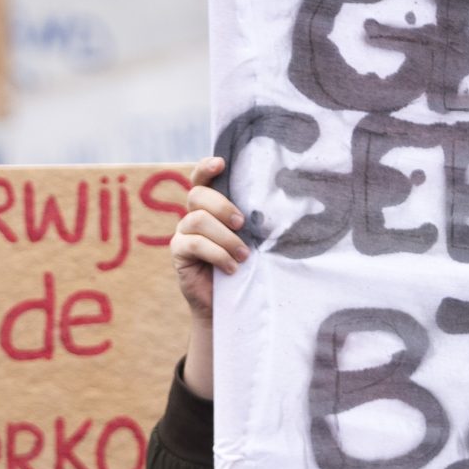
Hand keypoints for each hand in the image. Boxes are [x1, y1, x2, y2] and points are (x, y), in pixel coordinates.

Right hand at [171, 155, 246, 399]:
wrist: (229, 305)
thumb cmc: (246, 268)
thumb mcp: (253, 241)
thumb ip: (256, 222)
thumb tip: (290, 205)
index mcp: (210, 207)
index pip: (201, 179)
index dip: (207, 168)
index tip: (222, 163)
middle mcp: (193, 216)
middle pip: (197, 195)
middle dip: (222, 205)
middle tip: (243, 223)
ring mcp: (183, 234)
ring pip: (197, 220)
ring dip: (225, 237)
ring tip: (243, 256)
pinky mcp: (179, 254)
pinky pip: (193, 244)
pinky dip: (216, 254)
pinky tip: (231, 268)